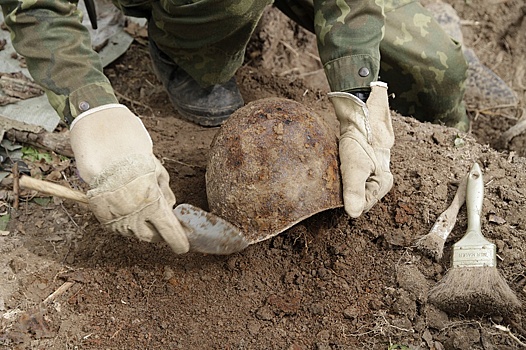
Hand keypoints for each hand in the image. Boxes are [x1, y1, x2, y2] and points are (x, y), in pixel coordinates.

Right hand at [69, 104, 189, 253]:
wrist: (103, 151)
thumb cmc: (135, 159)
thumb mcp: (159, 173)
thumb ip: (166, 194)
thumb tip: (171, 208)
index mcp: (153, 204)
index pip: (170, 232)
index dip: (179, 242)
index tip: (183, 247)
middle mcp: (135, 215)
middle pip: (152, 237)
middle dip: (160, 233)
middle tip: (162, 223)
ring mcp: (117, 218)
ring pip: (134, 234)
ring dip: (142, 227)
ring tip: (142, 209)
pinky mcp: (103, 217)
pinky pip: (118, 228)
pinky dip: (126, 222)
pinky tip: (127, 207)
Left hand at [328, 82, 393, 217]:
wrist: (361, 112)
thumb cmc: (361, 139)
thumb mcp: (355, 166)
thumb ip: (354, 190)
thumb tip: (354, 214)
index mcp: (382, 184)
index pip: (362, 205)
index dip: (346, 201)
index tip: (334, 193)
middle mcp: (378, 180)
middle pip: (357, 196)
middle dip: (343, 192)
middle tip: (330, 183)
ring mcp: (371, 171)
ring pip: (351, 186)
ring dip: (340, 183)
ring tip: (331, 175)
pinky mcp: (362, 162)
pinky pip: (348, 175)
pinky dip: (339, 174)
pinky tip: (332, 169)